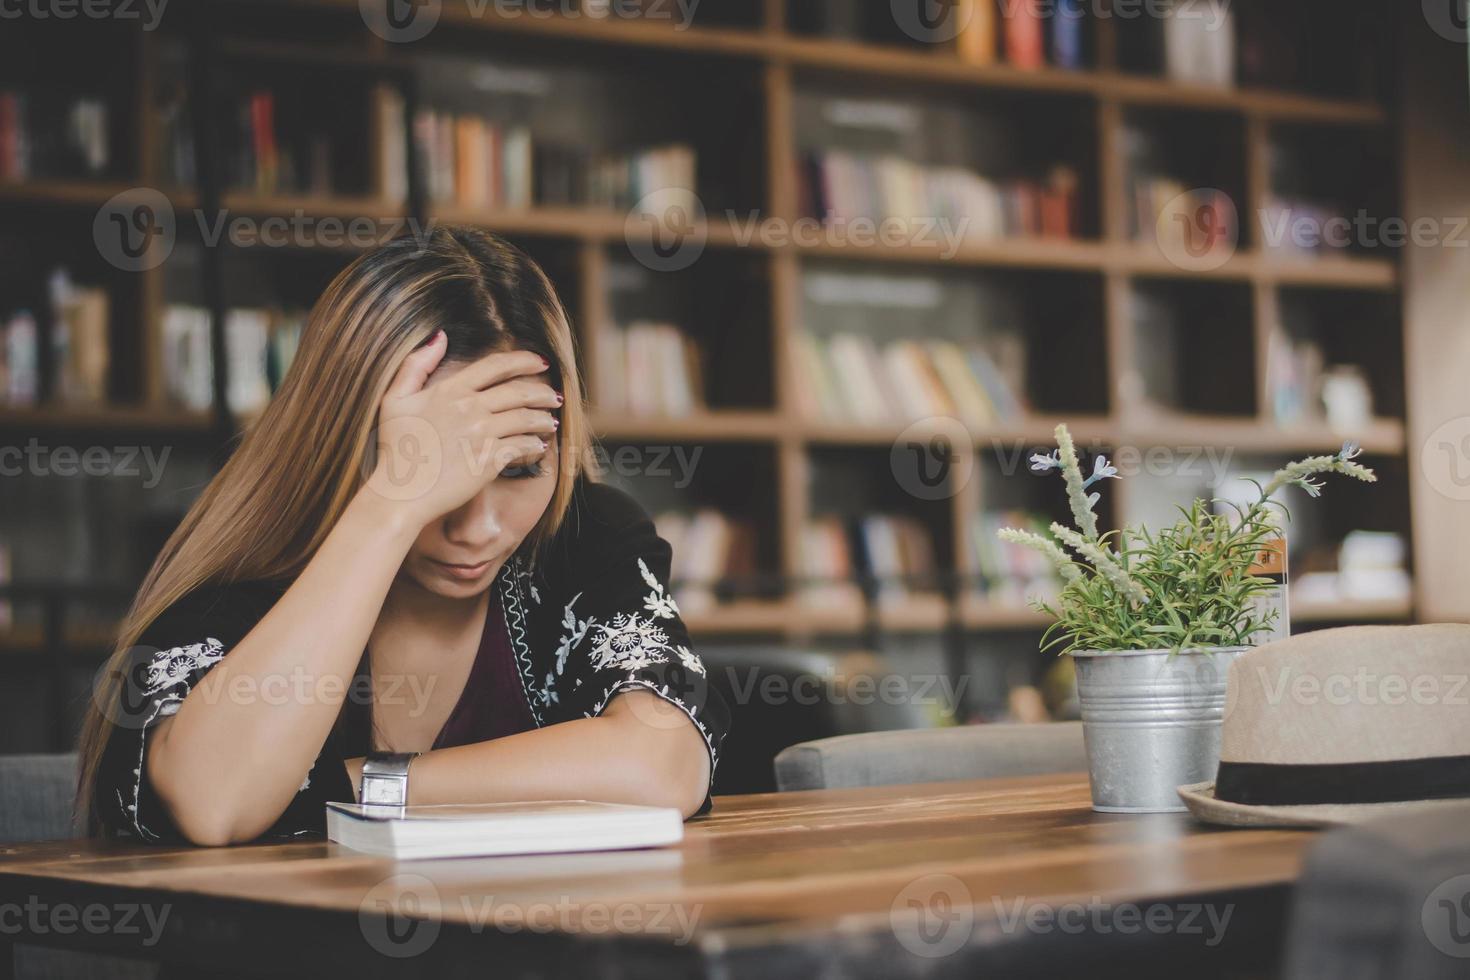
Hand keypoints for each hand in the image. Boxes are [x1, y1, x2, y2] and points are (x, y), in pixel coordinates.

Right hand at [363, 333, 559, 525]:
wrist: (400, 494)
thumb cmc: (394, 449)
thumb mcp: (395, 399)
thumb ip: (416, 365)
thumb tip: (440, 336)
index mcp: (450, 390)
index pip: (496, 366)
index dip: (523, 360)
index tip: (540, 363)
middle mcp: (469, 408)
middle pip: (519, 391)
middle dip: (543, 392)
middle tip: (555, 397)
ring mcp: (482, 434)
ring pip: (526, 419)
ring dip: (544, 419)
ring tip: (551, 422)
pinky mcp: (490, 460)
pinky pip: (523, 446)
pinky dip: (535, 445)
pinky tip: (539, 447)